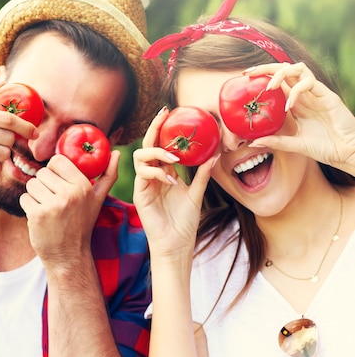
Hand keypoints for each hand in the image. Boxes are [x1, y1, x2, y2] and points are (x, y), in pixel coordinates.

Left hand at [19, 150, 119, 272]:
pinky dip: (28, 206)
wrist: (69, 255)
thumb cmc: (82, 223)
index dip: (54, 170)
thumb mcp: (98, 199)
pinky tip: (40, 216)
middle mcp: (70, 194)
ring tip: (47, 208)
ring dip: (35, 195)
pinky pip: (24, 198)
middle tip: (54, 199)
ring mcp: (53, 205)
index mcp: (84, 186)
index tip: (58, 182)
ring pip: (32, 184)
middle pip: (42, 173)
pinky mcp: (37, 215)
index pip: (57, 161)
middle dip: (45, 184)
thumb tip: (117, 152)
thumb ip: (109, 175)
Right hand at [133, 108, 215, 261]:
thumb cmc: (184, 222)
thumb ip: (203, 174)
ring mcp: (144, 183)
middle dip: (154, 128)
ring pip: (140, 156)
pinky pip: (143, 174)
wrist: (176, 244)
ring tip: (174, 158)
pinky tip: (171, 180)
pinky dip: (157, 172)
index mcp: (164, 172)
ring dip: (156, 152)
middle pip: (147, 144)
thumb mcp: (196, 194)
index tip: (171, 112)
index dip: (163, 128)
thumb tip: (215, 154)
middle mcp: (152, 175)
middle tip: (164, 115)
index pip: (161, 144)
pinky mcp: (139, 193)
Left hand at [246, 62, 354, 173]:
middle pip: (285, 68)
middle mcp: (305, 94)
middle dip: (266, 67)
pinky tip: (289, 105)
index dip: (262, 76)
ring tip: (269, 87)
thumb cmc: (325, 148)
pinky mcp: (327, 95)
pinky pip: (310, 82)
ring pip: (298, 68)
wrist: (347, 153)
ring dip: (281, 73)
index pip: (278, 81)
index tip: (244, 77)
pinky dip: (297, 91)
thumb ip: (276, 141)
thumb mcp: (294, 145)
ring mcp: (316, 93)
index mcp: (296, 102)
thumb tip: (253, 143)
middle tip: (249, 73)